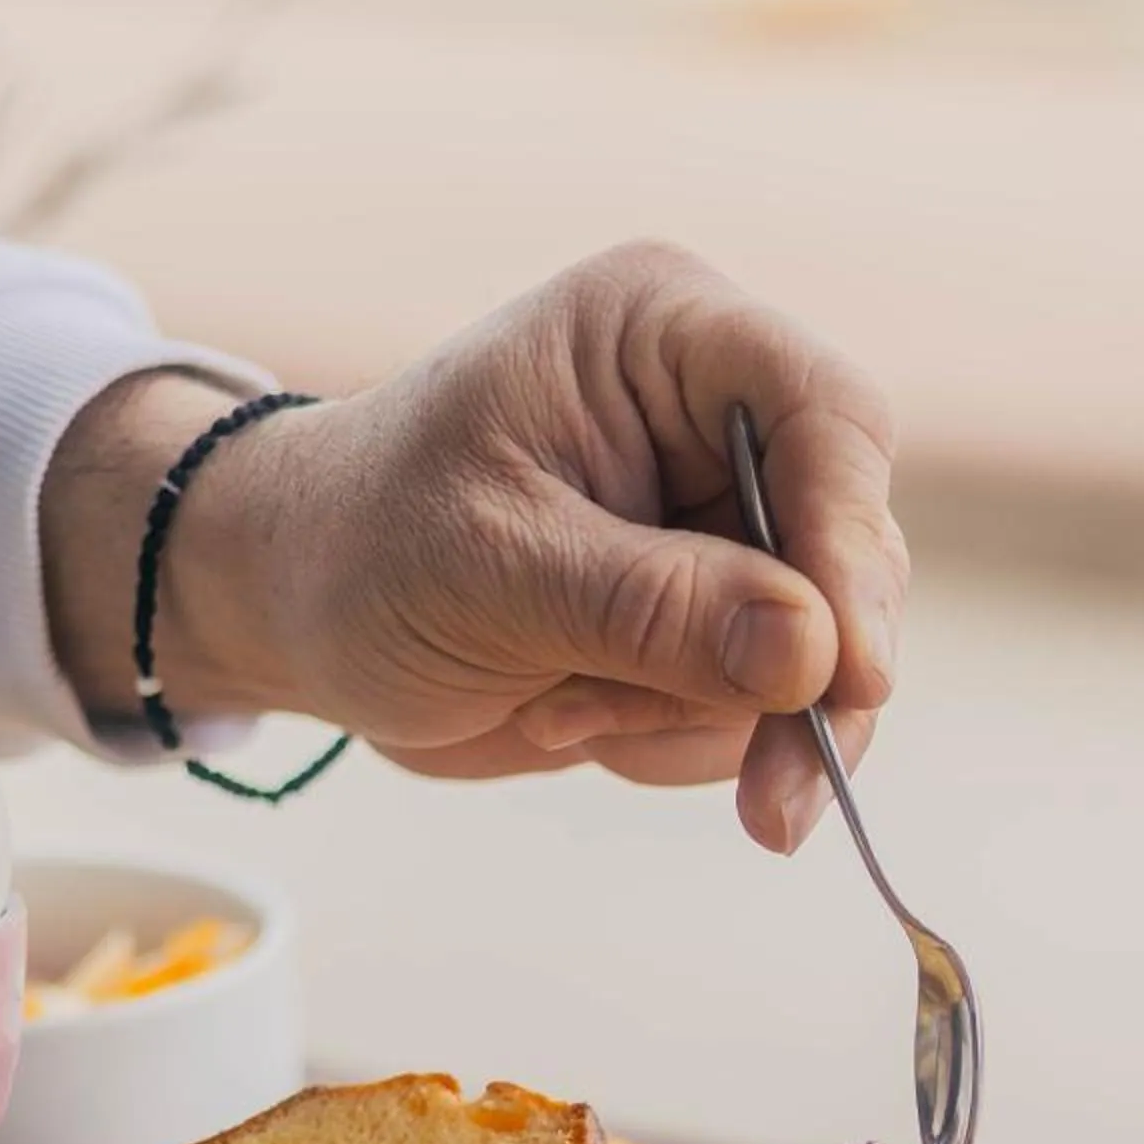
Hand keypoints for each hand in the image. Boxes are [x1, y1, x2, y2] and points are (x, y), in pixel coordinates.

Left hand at [44, 243, 906, 852]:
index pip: (829, 416)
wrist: (291, 611)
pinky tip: (570, 716)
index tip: (845, 674)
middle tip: (775, 807)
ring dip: (703, 720)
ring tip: (564, 709)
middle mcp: (715, 416)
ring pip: (816, 651)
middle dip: (800, 685)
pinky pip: (759, 707)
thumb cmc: (363, 544)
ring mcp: (719, 523)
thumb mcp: (495, 572)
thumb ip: (655, 609)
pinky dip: (673, 742)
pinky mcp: (708, 617)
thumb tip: (813, 656)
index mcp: (664, 336)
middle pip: (850, 550)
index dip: (852, 542)